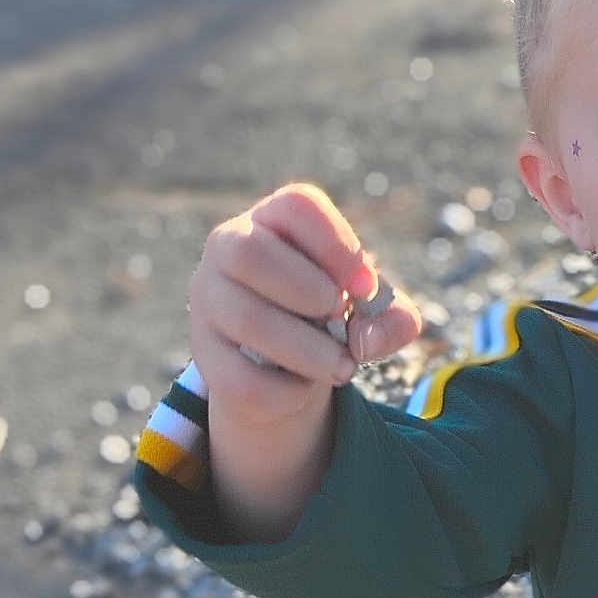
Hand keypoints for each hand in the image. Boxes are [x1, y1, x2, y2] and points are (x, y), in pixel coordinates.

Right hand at [188, 182, 424, 425]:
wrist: (284, 366)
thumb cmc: (331, 317)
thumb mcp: (373, 313)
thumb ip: (392, 319)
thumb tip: (366, 339)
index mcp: (275, 220)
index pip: (297, 206)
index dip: (337, 245)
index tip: (366, 286)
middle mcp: (228, 248)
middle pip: (250, 252)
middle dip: (309, 291)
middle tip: (339, 316)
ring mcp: (208, 300)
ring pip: (247, 319)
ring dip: (309, 351)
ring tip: (342, 367)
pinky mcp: (205, 354)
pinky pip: (242, 377)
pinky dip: (287, 391)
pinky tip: (304, 387)